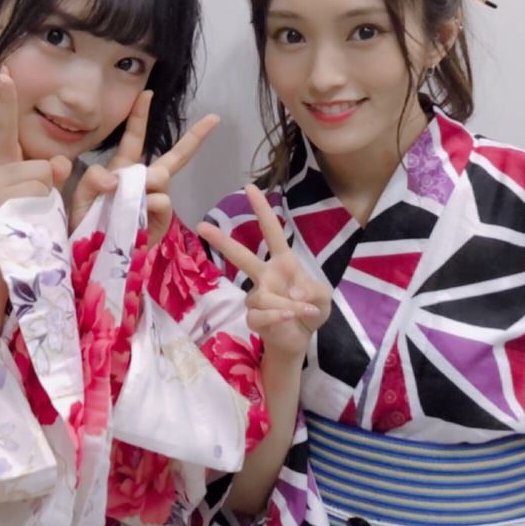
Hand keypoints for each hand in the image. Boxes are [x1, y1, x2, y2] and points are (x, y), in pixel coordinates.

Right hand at [0, 68, 70, 340]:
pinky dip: (43, 211)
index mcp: (1, 166)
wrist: (0, 268)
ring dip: (49, 199)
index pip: (3, 128)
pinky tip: (27, 225)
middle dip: (50, 178)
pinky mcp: (0, 207)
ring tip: (32, 220)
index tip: (4, 72)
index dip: (4, 101)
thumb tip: (57, 162)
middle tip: (33, 203)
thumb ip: (48, 173)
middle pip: (42, 161)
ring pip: (45, 177)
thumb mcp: (39, 196)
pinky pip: (39, 195)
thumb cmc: (23, 230)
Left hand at [68, 90, 218, 242]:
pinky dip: (149, 202)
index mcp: (121, 170)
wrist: (87, 257)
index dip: (140, 116)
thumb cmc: (82, 224)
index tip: (147, 93)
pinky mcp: (161, 220)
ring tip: (128, 196)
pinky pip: (161, 201)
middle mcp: (142, 183)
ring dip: (146, 180)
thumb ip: (93, 179)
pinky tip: (140, 211)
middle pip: (173, 157)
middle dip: (194, 138)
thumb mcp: (79, 196)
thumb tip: (120, 177)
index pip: (133, 139)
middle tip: (214, 119)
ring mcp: (155, 201)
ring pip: (162, 176)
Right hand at [197, 185, 330, 360]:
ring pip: (261, 296)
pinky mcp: (254, 318)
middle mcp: (265, 276)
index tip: (249, 188)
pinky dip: (277, 316)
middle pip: (241, 256)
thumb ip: (314, 291)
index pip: (271, 231)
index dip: (262, 210)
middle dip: (221, 241)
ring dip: (287, 305)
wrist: (302, 338)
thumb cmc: (311, 310)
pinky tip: (289, 318)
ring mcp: (257, 297)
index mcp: (283, 262)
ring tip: (304, 312)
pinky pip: (260, 315)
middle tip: (201, 226)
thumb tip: (294, 292)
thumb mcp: (323, 297)